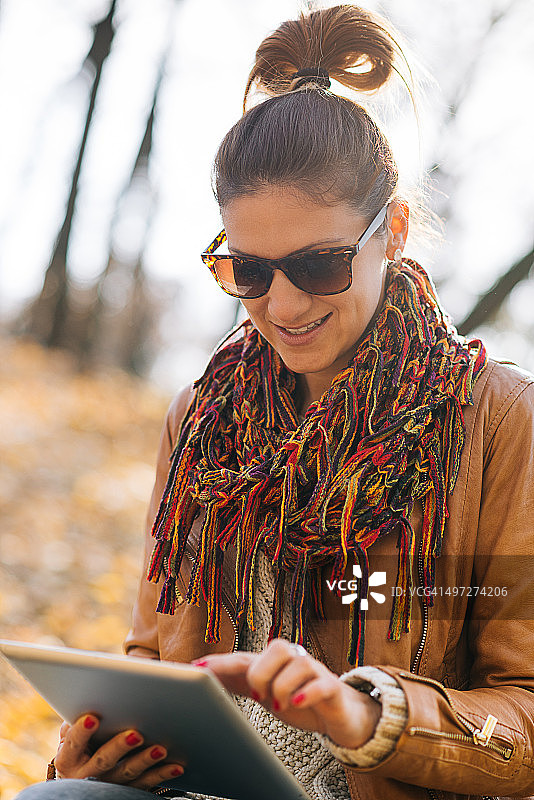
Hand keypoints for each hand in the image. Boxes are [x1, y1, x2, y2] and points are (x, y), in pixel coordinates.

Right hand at [54, 714, 184, 788]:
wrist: (79, 782)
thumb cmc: (80, 746)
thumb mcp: (71, 735)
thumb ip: (77, 717)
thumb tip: (94, 690)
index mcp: (68, 757)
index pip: (73, 743)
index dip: (82, 731)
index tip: (93, 717)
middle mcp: (85, 774)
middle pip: (103, 760)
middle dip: (120, 747)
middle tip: (137, 734)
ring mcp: (107, 784)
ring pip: (127, 773)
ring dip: (145, 760)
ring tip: (161, 749)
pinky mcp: (126, 789)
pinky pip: (146, 783)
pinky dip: (162, 774)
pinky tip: (176, 766)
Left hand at [192, 639, 380, 748]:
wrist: (338, 714)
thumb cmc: (297, 699)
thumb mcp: (266, 692)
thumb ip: (240, 682)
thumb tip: (205, 679)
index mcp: (274, 662)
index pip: (244, 657)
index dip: (221, 662)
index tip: (196, 668)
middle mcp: (294, 660)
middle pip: (276, 648)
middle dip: (261, 673)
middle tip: (259, 697)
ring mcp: (314, 672)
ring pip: (298, 663)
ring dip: (282, 686)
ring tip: (278, 705)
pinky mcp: (332, 688)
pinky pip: (320, 683)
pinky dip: (306, 693)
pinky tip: (295, 703)